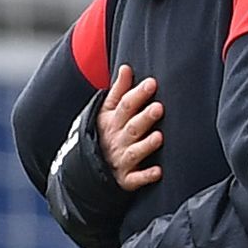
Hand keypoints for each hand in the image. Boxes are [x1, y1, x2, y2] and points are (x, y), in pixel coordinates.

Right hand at [95, 69, 163, 191]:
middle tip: (159, 108)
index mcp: (110, 122)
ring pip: (134, 152)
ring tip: (159, 137)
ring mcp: (120, 160)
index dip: (137, 95)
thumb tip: (126, 67)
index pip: (123, 106)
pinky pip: (135, 179)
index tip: (152, 83)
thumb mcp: (106, 112)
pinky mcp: (125, 179)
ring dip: (146, 145)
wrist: (88, 170)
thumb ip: (118, 91)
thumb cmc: (105, 134)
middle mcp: (115, 140)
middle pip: (131, 127)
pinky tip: (158, 172)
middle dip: (144, 118)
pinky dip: (145, 176)